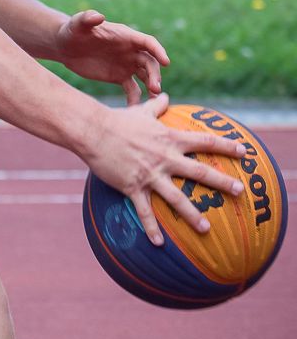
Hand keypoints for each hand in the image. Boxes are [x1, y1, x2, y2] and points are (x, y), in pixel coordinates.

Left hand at [56, 9, 168, 103]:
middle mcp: (130, 50)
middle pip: (150, 62)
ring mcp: (126, 65)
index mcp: (125, 36)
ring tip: (152, 101)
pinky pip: (132, 89)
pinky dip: (136, 99)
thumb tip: (98, 16)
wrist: (65, 46)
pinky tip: (134, 109)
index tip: (166, 62)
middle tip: (155, 89)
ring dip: (151, 87)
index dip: (158, 51)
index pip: (147, 42)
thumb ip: (87, 18)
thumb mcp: (78, 23)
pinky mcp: (119, 77)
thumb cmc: (72, 30)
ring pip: (145, 77)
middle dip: (155, 75)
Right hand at [84, 93, 247, 244]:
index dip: (225, 145)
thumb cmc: (118, 120)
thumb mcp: (141, 111)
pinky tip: (158, 243)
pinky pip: (145, 211)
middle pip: (199, 171)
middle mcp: (164, 157)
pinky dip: (151, 229)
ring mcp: (150, 174)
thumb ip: (156, 106)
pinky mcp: (133, 187)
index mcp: (169, 139)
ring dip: (193, 215)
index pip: (203, 141)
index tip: (244, 151)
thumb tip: (166, 95)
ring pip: (176, 198)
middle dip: (222, 182)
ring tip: (207, 229)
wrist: (94, 131)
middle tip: (240, 191)